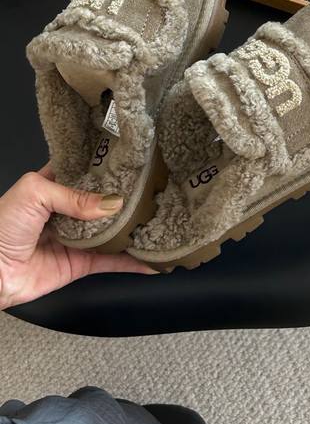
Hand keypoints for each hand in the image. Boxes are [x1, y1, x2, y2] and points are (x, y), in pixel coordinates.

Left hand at [0, 165, 155, 309]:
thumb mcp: (34, 193)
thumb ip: (74, 196)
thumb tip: (111, 203)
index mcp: (55, 184)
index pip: (88, 170)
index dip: (109, 165)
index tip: (136, 159)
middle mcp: (69, 209)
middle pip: (106, 201)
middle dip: (129, 198)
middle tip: (157, 191)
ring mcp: (77, 237)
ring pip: (114, 231)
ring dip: (135, 229)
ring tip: (162, 222)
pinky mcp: (80, 263)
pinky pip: (112, 261)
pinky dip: (133, 262)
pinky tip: (151, 259)